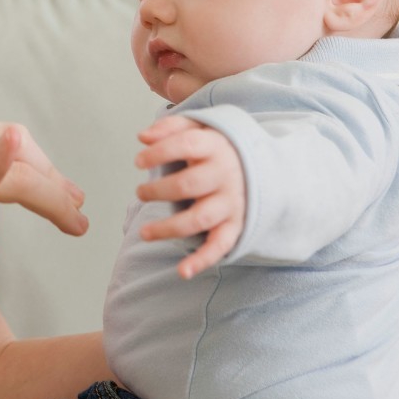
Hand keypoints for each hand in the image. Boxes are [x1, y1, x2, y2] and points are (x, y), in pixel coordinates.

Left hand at [134, 115, 244, 278]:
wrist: (260, 166)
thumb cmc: (215, 148)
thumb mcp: (198, 129)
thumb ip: (170, 128)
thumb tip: (142, 137)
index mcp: (216, 146)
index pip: (187, 145)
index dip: (160, 153)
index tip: (138, 161)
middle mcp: (226, 175)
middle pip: (189, 185)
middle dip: (159, 191)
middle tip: (140, 193)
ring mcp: (232, 202)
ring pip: (199, 219)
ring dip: (169, 228)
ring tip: (144, 233)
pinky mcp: (236, 225)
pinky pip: (221, 245)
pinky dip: (203, 260)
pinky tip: (182, 271)